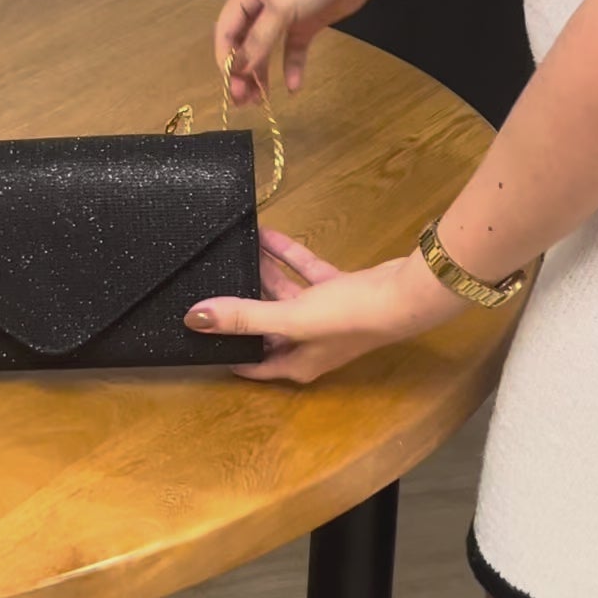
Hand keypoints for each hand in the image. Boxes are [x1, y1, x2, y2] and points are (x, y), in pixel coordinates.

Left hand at [184, 227, 469, 382]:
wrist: (405, 295)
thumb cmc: (348, 317)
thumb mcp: (290, 318)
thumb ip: (244, 316)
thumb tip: (193, 319)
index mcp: (295, 362)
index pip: (253, 364)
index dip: (227, 353)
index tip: (197, 337)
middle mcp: (308, 344)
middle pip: (265, 325)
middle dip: (240, 303)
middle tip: (209, 281)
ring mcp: (326, 316)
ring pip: (284, 294)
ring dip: (262, 273)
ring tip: (233, 249)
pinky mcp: (339, 290)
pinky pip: (304, 273)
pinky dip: (287, 256)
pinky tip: (266, 234)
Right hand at [215, 0, 393, 104]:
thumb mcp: (282, 6)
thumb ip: (260, 40)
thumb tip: (238, 70)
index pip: (227, 30)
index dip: (225, 58)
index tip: (230, 86)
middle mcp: (262, 4)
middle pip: (245, 43)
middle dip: (242, 71)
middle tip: (243, 100)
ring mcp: (286, 15)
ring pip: (267, 50)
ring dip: (262, 74)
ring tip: (261, 101)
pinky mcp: (308, 23)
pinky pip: (294, 50)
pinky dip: (293, 67)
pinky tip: (294, 86)